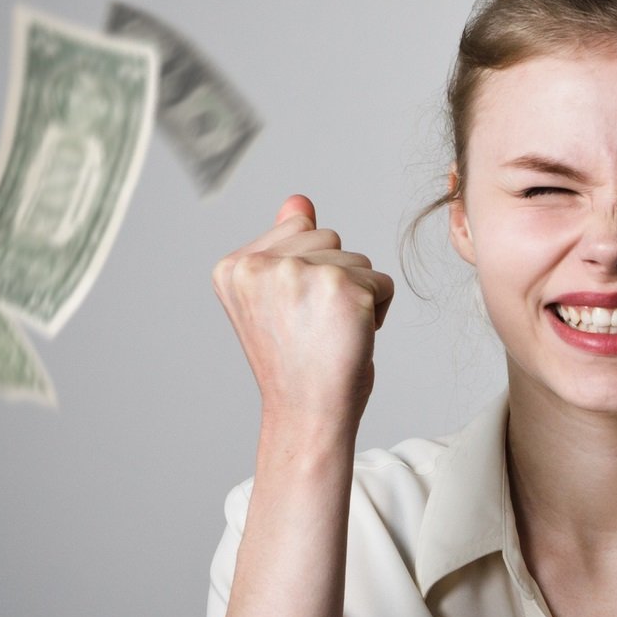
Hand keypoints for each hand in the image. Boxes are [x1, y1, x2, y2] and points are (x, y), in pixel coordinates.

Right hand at [210, 194, 394, 430]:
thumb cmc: (296, 362)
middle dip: (334, 279)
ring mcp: (300, 274)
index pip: (297, 228)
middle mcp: (260, 266)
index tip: (292, 315)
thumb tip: (299, 201)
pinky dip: (378, 311)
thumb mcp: (278, 299)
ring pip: (358, 259)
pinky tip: (351, 338)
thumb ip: (284, 244)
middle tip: (313, 327)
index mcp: (234, 267)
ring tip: (330, 334)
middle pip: (329, 238)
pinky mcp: (343, 289)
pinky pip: (382, 282)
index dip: (307, 272)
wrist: (307, 414)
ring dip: (357, 296)